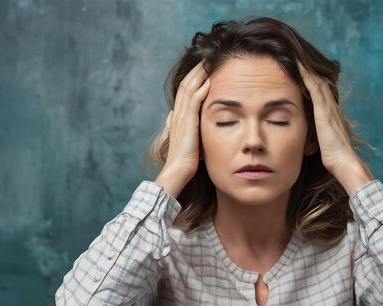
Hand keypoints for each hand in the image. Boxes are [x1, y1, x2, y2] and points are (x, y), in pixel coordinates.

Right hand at [155, 59, 210, 197]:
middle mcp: (177, 113)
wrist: (178, 171)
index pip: (185, 90)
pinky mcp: (187, 124)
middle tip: (207, 57)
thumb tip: (174, 116)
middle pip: (186, 84)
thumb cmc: (185, 159)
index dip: (194, 77)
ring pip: (189, 89)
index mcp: (177, 116)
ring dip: (199, 75)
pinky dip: (200, 90)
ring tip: (209, 62)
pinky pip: (193, 102)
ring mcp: (181, 118)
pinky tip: (209, 81)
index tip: (204, 67)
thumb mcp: (185, 138)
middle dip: (197, 70)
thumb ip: (182, 126)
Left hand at [297, 60, 374, 194]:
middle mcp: (331, 106)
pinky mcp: (324, 110)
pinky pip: (314, 87)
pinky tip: (299, 65)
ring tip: (297, 54)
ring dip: (307, 67)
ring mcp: (328, 107)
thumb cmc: (333, 156)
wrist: (343, 161)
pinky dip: (307, 75)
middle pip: (320, 81)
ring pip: (317, 81)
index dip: (312, 78)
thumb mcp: (322, 142)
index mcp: (331, 113)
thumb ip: (316, 136)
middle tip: (298, 53)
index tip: (302, 67)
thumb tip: (308, 141)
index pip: (320, 91)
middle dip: (309, 68)